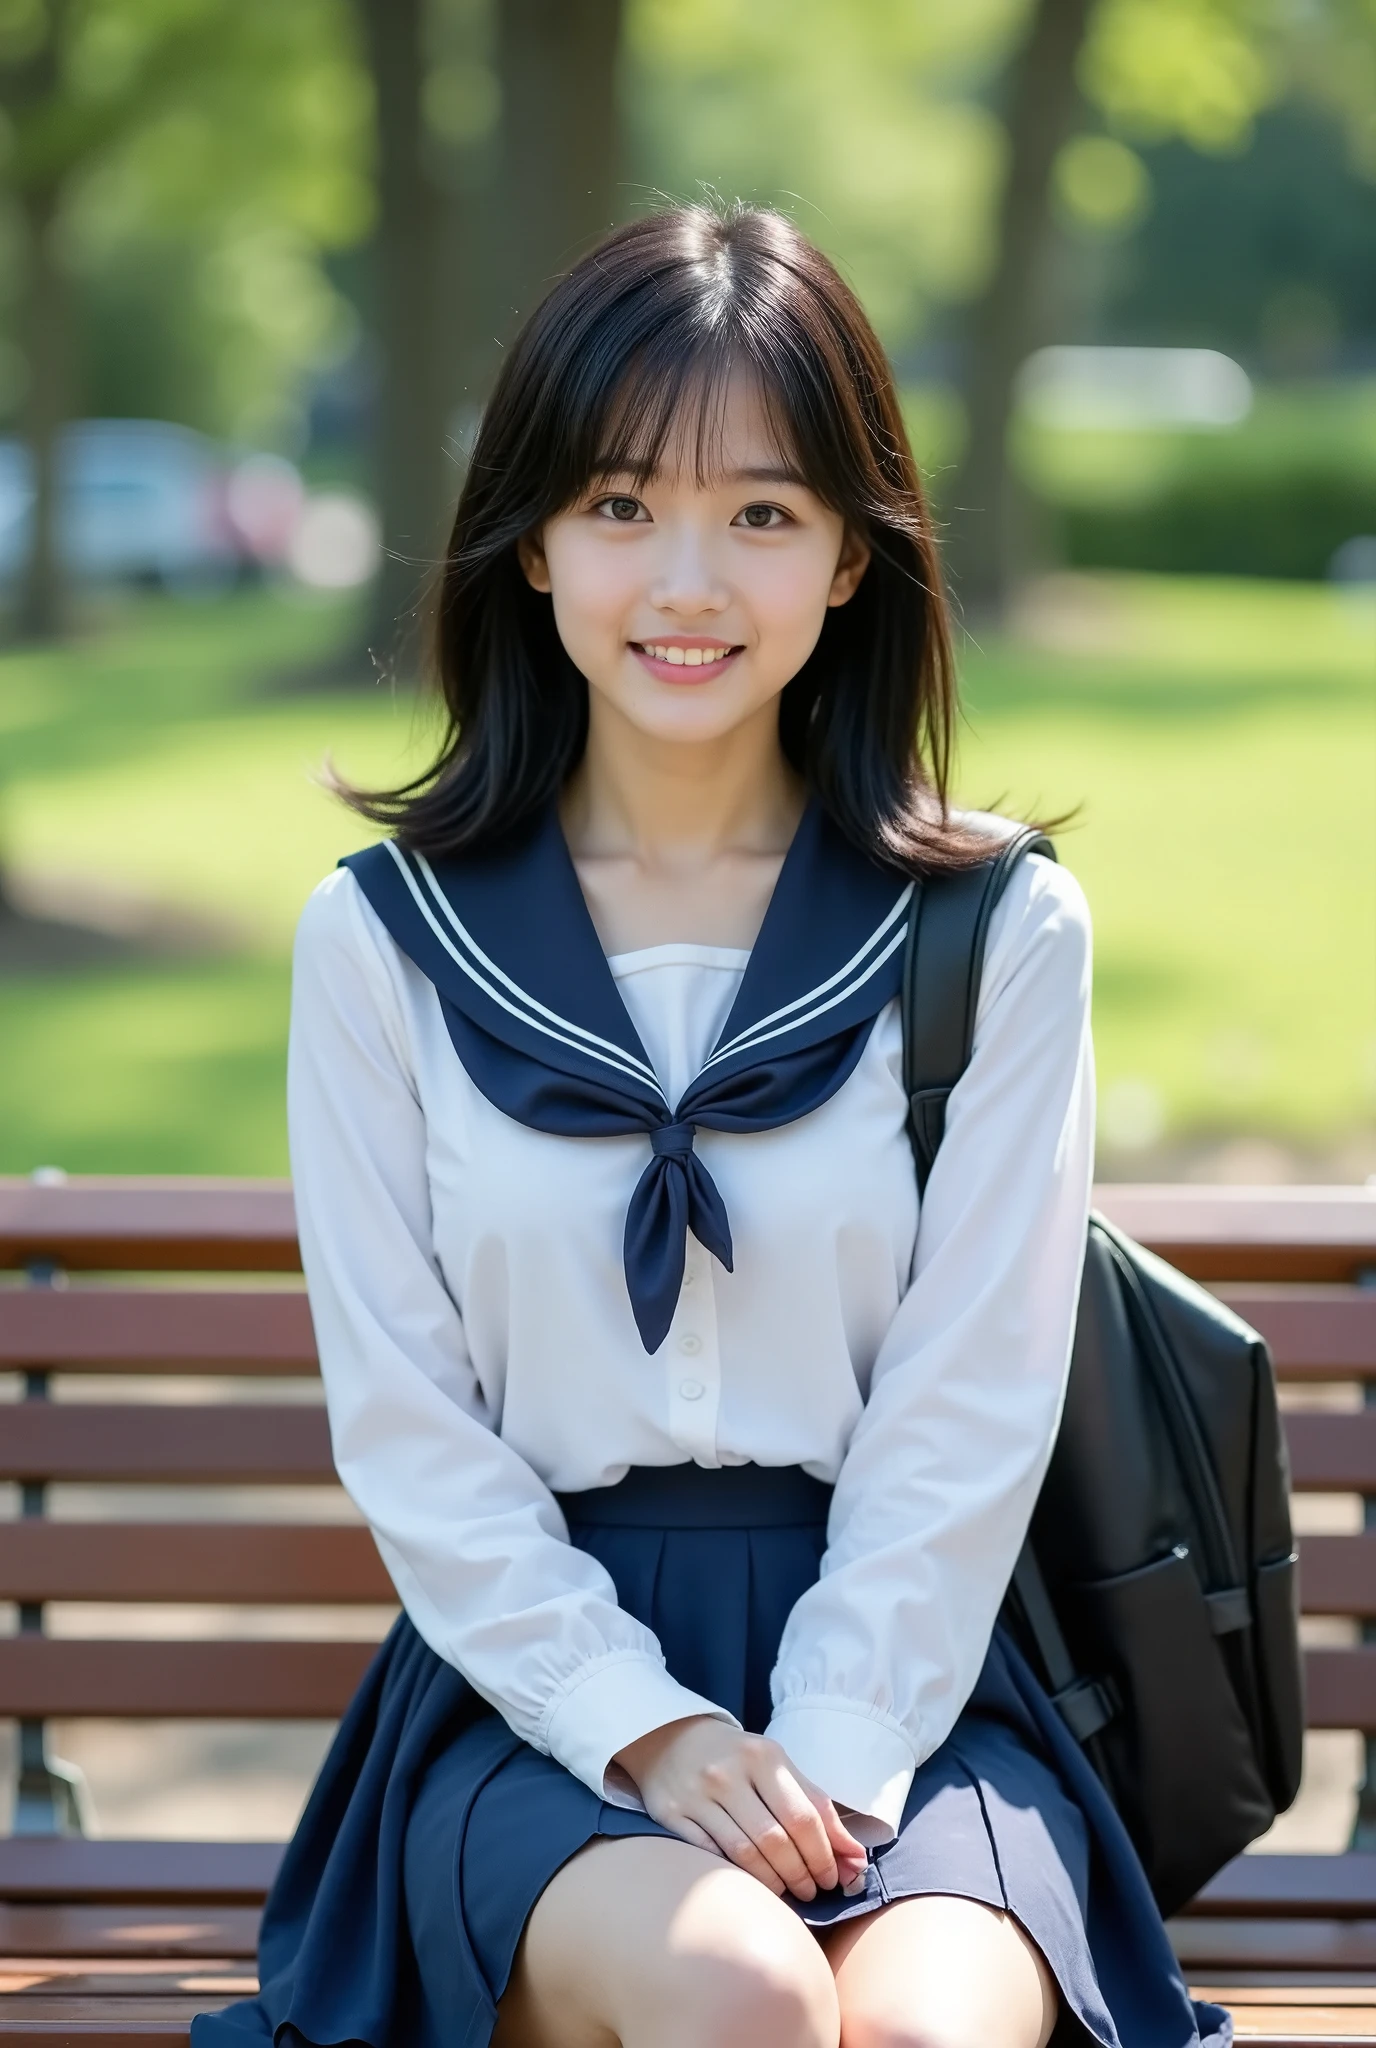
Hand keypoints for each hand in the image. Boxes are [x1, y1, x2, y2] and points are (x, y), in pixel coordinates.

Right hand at [613, 1716, 867, 1901]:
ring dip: (774, 1884)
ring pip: (744, 1855)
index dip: (824, 1856)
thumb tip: (857, 1858)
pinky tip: (752, 1885)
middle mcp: (728, 1773)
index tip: (833, 1878)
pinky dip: (736, 1877)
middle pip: (776, 1841)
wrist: (669, 1737)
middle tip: (812, 1891)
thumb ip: (816, 1807)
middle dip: (802, 1875)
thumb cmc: (737, 1758)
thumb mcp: (778, 1767)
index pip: (804, 1818)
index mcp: (763, 1756)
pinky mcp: (670, 1815)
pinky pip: (709, 1858)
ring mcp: (696, 1795)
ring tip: (787, 1892)